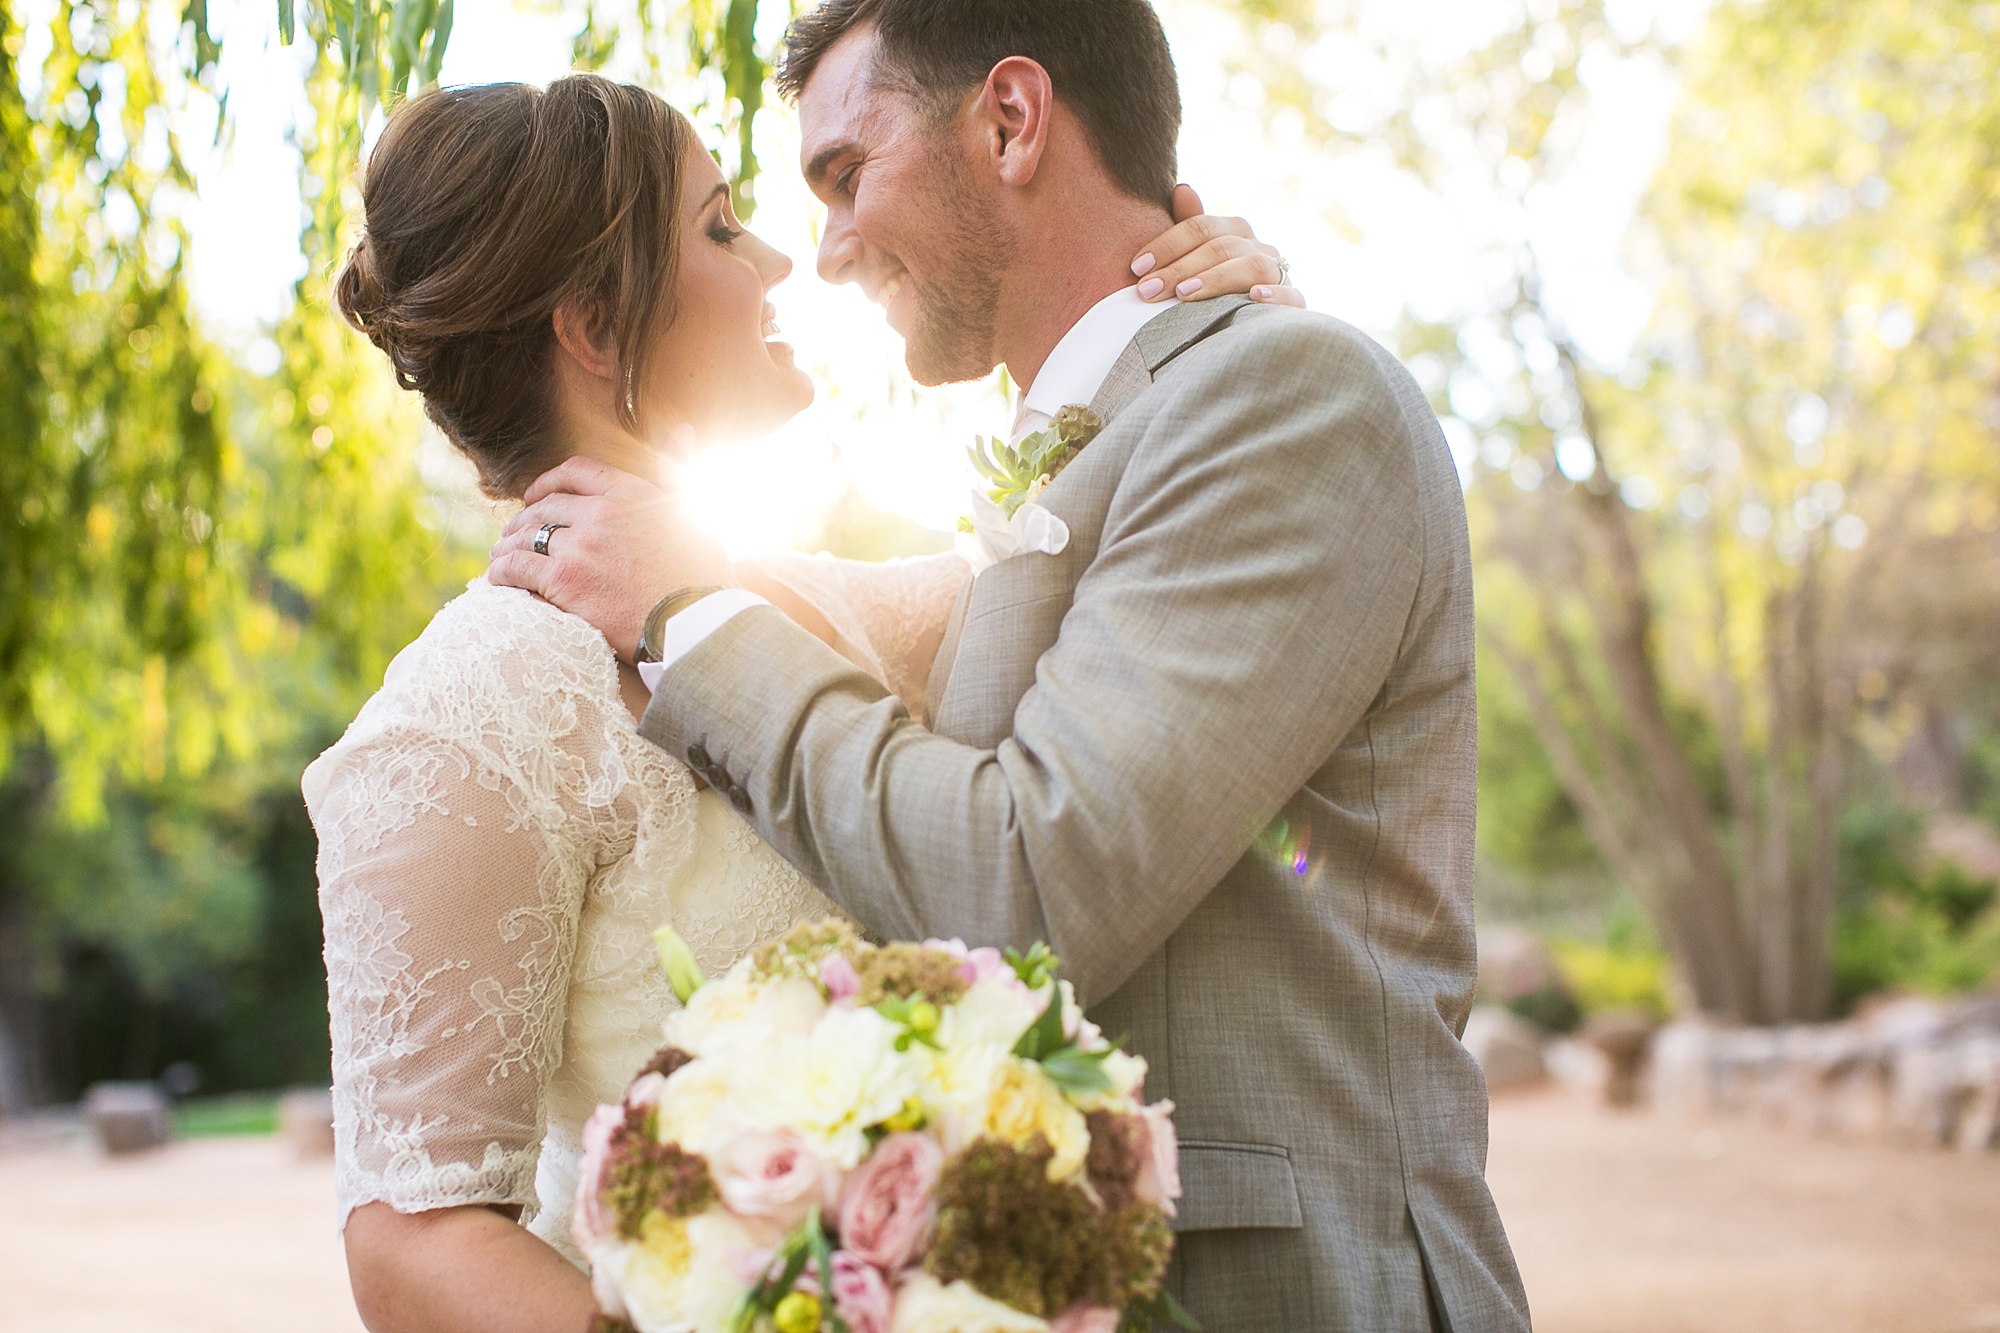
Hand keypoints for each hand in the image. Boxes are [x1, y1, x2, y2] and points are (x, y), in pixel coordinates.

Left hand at [486, 456, 735, 661]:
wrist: (695, 622)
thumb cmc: (702, 573)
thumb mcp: (698, 511)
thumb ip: (678, 470)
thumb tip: (684, 430)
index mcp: (631, 493)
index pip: (577, 471)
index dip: (549, 481)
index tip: (536, 494)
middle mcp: (601, 513)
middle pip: (546, 506)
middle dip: (524, 518)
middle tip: (513, 533)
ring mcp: (580, 546)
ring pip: (527, 535)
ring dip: (508, 545)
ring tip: (500, 557)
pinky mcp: (564, 581)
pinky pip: (518, 568)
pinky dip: (503, 571)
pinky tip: (498, 578)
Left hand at [1130, 184, 1304, 306]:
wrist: (1253, 328)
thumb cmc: (1214, 291)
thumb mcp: (1198, 259)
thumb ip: (1189, 227)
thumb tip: (1181, 188)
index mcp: (1235, 232)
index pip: (1201, 228)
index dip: (1167, 244)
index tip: (1137, 267)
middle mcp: (1259, 247)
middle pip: (1221, 248)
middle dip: (1180, 268)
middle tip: (1148, 290)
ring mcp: (1279, 274)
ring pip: (1252, 266)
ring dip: (1216, 279)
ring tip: (1184, 295)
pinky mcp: (1294, 304)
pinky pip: (1291, 295)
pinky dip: (1273, 295)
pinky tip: (1252, 298)